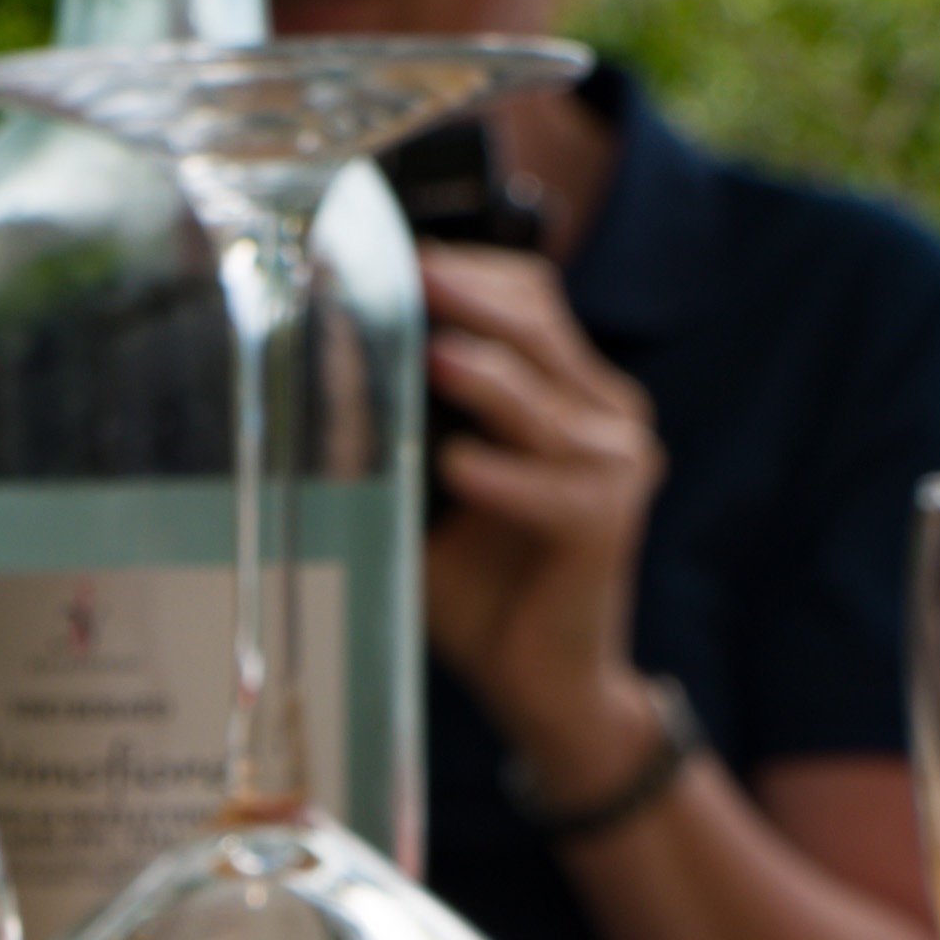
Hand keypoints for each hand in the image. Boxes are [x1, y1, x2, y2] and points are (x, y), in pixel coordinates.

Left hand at [420, 244, 664, 796]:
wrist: (544, 684)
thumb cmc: (484, 588)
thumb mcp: (428, 494)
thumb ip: (397, 432)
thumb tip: (322, 369)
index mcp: (573, 396)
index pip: (530, 300)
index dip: (470, 272)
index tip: (396, 255)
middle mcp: (606, 419)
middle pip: (540, 328)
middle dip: (469, 298)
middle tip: (407, 276)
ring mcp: (617, 468)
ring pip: (544, 401)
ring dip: (484, 380)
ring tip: (428, 358)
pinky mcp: (609, 524)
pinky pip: (551, 488)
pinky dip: (502, 478)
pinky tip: (454, 468)